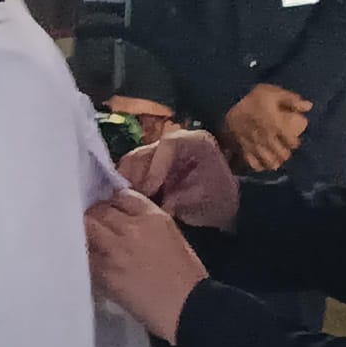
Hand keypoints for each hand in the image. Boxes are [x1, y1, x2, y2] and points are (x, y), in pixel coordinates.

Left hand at [86, 190, 207, 344]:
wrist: (186, 306)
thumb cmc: (186, 272)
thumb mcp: (173, 234)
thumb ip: (148, 221)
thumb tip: (127, 217)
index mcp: (152, 217)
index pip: (122, 196)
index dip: (114, 202)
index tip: (111, 210)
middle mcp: (130, 228)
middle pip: (99, 209)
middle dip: (95, 214)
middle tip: (96, 225)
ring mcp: (114, 250)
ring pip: (86, 228)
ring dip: (85, 232)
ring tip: (88, 240)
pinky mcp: (103, 273)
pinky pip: (85, 255)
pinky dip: (84, 254)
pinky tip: (87, 258)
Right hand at [119, 129, 240, 229]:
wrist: (221, 203)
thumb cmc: (218, 199)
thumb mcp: (206, 200)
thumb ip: (183, 200)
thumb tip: (159, 206)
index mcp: (196, 142)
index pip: (170, 144)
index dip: (156, 166)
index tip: (149, 190)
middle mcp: (175, 141)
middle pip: (144, 151)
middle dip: (136, 178)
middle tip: (132, 202)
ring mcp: (159, 151)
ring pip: (131, 160)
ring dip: (127, 183)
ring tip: (128, 204)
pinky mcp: (147, 164)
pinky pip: (128, 170)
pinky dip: (124, 185)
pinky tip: (126, 202)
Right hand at [220, 84, 310, 171]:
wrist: (226, 101)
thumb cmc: (253, 97)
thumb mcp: (274, 92)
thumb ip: (292, 100)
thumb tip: (309, 106)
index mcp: (277, 125)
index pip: (293, 143)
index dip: (295, 142)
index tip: (293, 139)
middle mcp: (267, 139)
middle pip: (283, 155)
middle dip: (286, 153)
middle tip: (285, 148)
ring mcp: (255, 146)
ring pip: (270, 162)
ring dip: (275, 161)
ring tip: (275, 156)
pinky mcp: (243, 149)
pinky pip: (254, 164)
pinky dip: (260, 165)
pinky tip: (262, 161)